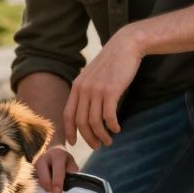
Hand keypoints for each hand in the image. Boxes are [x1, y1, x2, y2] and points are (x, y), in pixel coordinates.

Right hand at [33, 144, 78, 192]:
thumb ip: (71, 172)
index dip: (57, 182)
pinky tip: (49, 182)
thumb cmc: (63, 159)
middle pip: (44, 177)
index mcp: (57, 154)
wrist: (52, 150)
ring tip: (54, 185)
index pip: (57, 170)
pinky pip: (37, 181)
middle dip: (49, 187)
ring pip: (40, 181)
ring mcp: (36, 163)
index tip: (57, 192)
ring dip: (47, 187)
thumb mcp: (71, 162)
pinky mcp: (32, 169)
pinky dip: (44, 185)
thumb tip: (68, 183)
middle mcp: (44, 157)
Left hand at [64, 26, 141, 148]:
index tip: (73, 143)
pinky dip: (112, 126)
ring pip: (94, 122)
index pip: (68, 114)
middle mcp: (83, 89)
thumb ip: (87, 91)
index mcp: (77, 86)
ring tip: (109, 141)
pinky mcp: (111, 91)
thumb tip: (86, 111)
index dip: (69, 131)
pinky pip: (108, 116)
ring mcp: (96, 90)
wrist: (125, 46)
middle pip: (81, 122)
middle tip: (97, 146)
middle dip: (88, 138)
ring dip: (102, 136)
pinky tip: (117, 129)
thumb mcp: (93, 76)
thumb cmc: (111, 63)